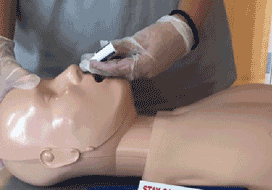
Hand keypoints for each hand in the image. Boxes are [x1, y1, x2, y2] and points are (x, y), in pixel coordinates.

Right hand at [0, 36, 39, 170]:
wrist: (1, 62)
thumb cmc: (3, 69)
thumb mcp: (11, 72)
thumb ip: (21, 78)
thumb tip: (34, 83)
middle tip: (0, 166)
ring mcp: (3, 112)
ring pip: (3, 132)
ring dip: (4, 146)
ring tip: (9, 161)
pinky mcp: (12, 111)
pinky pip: (13, 125)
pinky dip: (16, 136)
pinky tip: (24, 145)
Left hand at [79, 15, 193, 79]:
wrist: (182, 35)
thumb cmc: (163, 34)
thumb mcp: (140, 38)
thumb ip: (123, 45)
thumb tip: (107, 49)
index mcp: (143, 67)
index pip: (117, 69)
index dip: (103, 67)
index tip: (90, 64)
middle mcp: (144, 74)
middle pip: (120, 74)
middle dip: (104, 70)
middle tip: (89, 65)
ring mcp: (147, 73)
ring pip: (125, 72)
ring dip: (112, 68)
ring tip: (98, 62)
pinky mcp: (149, 69)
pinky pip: (131, 69)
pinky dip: (121, 65)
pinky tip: (113, 60)